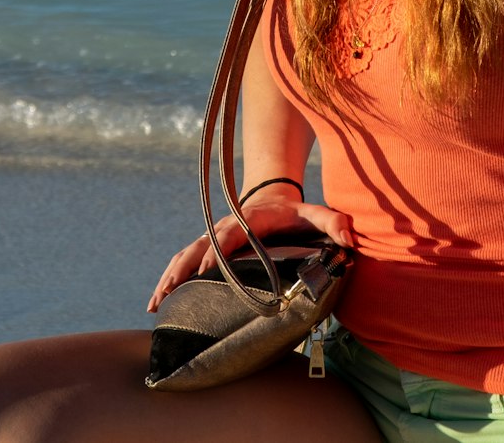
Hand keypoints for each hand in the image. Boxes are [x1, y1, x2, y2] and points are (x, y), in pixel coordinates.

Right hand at [146, 192, 353, 312]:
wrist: (272, 197)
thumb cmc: (295, 212)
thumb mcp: (316, 212)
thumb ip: (334, 222)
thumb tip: (348, 239)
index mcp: (249, 219)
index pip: (231, 234)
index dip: (219, 251)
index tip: (208, 271)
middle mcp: (226, 228)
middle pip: (200, 246)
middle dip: (184, 269)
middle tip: (170, 295)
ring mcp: (213, 237)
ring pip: (185, 254)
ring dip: (170, 277)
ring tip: (155, 304)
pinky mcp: (208, 248)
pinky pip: (184, 260)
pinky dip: (170, 277)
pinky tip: (157, 302)